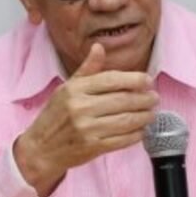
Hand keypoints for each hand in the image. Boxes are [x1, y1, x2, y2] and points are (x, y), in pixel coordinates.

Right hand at [13, 43, 157, 196]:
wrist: (40, 149)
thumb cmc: (56, 116)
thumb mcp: (67, 88)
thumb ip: (87, 69)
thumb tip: (99, 47)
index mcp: (75, 89)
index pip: (112, 79)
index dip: (135, 79)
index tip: (148, 80)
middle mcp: (80, 107)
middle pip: (123, 100)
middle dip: (144, 99)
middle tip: (154, 98)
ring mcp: (87, 129)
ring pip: (126, 120)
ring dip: (144, 116)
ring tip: (152, 113)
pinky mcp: (93, 147)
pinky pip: (123, 139)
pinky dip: (137, 134)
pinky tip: (142, 130)